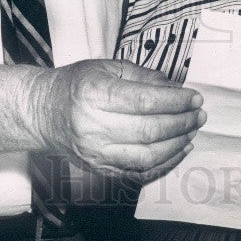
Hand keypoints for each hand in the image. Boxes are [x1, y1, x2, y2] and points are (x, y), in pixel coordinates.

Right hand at [30, 59, 205, 183]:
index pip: (146, 101)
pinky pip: (138, 173)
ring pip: (147, 156)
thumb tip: (176, 88)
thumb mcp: (107, 67)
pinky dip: (163, 165)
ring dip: (176, 145)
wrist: (41, 112)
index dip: (176, 101)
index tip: (195, 98)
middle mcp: (93, 126)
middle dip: (181, 123)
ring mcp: (95, 152)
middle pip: (149, 130)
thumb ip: (143, 76)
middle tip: (199, 115)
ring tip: (192, 131)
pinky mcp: (98, 169)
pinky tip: (178, 151)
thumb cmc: (76, 85)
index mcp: (95, 94)